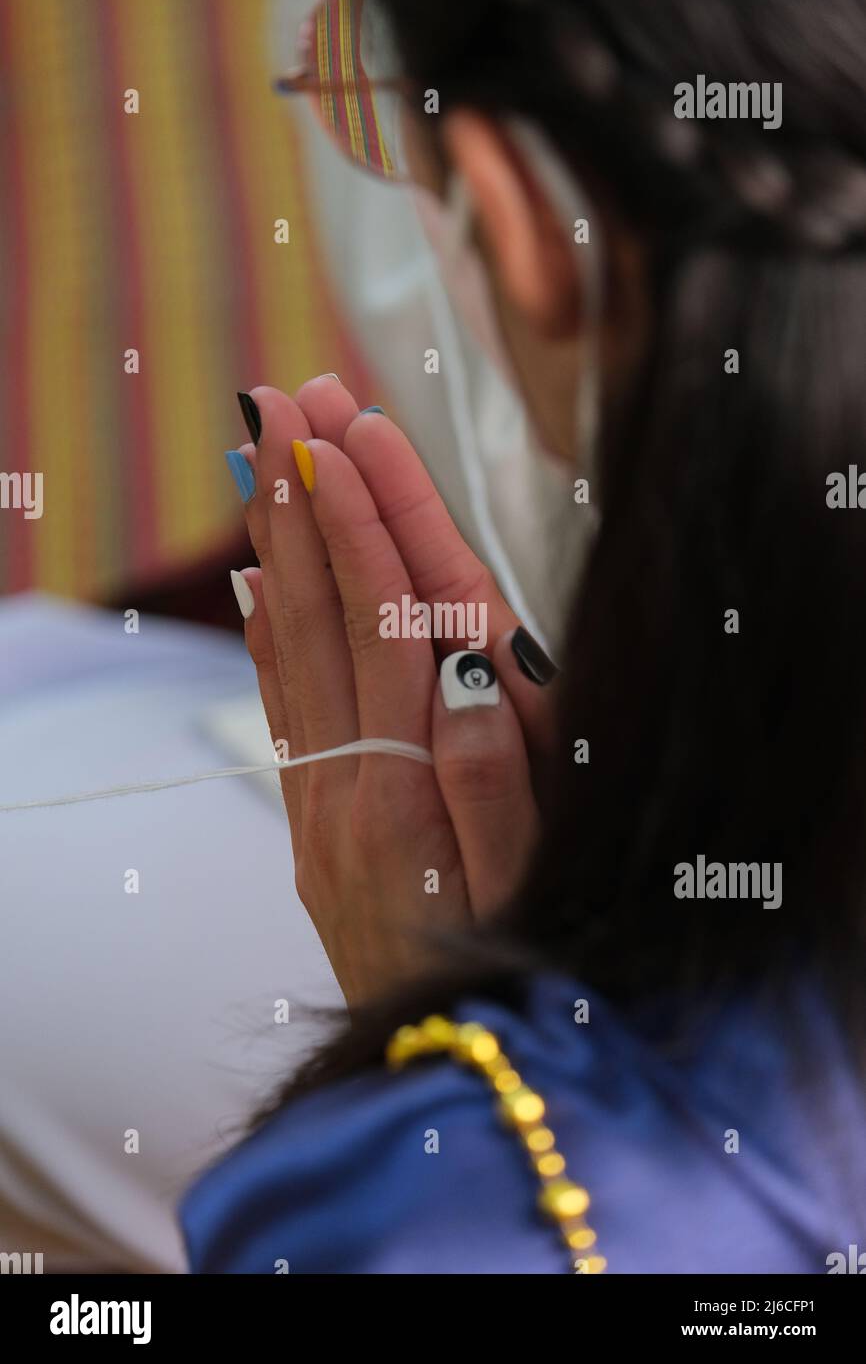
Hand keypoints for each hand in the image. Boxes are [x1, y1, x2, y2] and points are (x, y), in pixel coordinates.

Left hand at [228, 379, 552, 1005]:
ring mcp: (321, 801)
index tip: (331, 439)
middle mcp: (349, 780)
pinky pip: (283, 710)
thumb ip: (495, 784)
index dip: (356, 527)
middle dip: (298, 504)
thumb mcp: (526, 893)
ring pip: (289, 652)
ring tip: (258, 465)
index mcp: (408, 783)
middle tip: (276, 406)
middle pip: (318, 618)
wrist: (429, 1067)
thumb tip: (468, 674)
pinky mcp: (314, 822)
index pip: (381, 625)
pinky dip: (265, 635)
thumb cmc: (498, 977)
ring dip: (273, 551)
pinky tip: (256, 587)